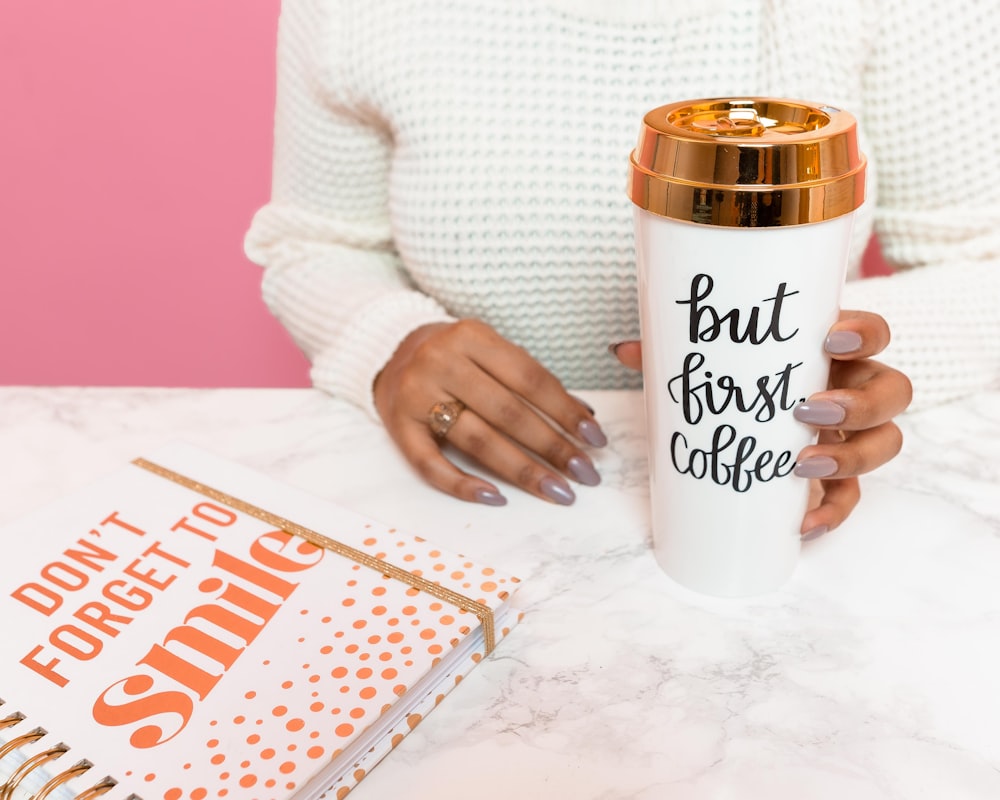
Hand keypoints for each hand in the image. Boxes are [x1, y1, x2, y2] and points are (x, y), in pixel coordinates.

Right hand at [373, 319, 607, 505]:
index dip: (566, 411)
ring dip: (522, 470)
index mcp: (471, 336)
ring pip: (477, 440)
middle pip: (507, 412)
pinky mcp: (398, 426)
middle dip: (552, 446)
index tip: (595, 438)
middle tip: (585, 473)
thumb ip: (529, 380)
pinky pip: (431, 464)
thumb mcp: (490, 351)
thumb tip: (584, 418)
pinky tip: (495, 498)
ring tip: (556, 490)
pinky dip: (462, 484)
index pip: (529, 379)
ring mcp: (416, 395)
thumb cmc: (455, 356)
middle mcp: (441, 361)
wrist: (390, 351)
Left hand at [611, 310, 911, 537]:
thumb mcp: (709, 369)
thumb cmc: (735, 387)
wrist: (741, 432)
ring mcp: (851, 437)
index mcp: (829, 352)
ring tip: (801, 465)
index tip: (827, 336)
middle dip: (861, 403)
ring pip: (885, 444)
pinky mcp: (838, 480)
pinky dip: (832, 512)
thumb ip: (671, 354)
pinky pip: (851, 499)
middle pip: (893, 392)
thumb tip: (622, 350)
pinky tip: (802, 522)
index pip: (872, 333)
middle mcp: (853, 390)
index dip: (864, 332)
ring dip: (852, 456)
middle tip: (808, 411)